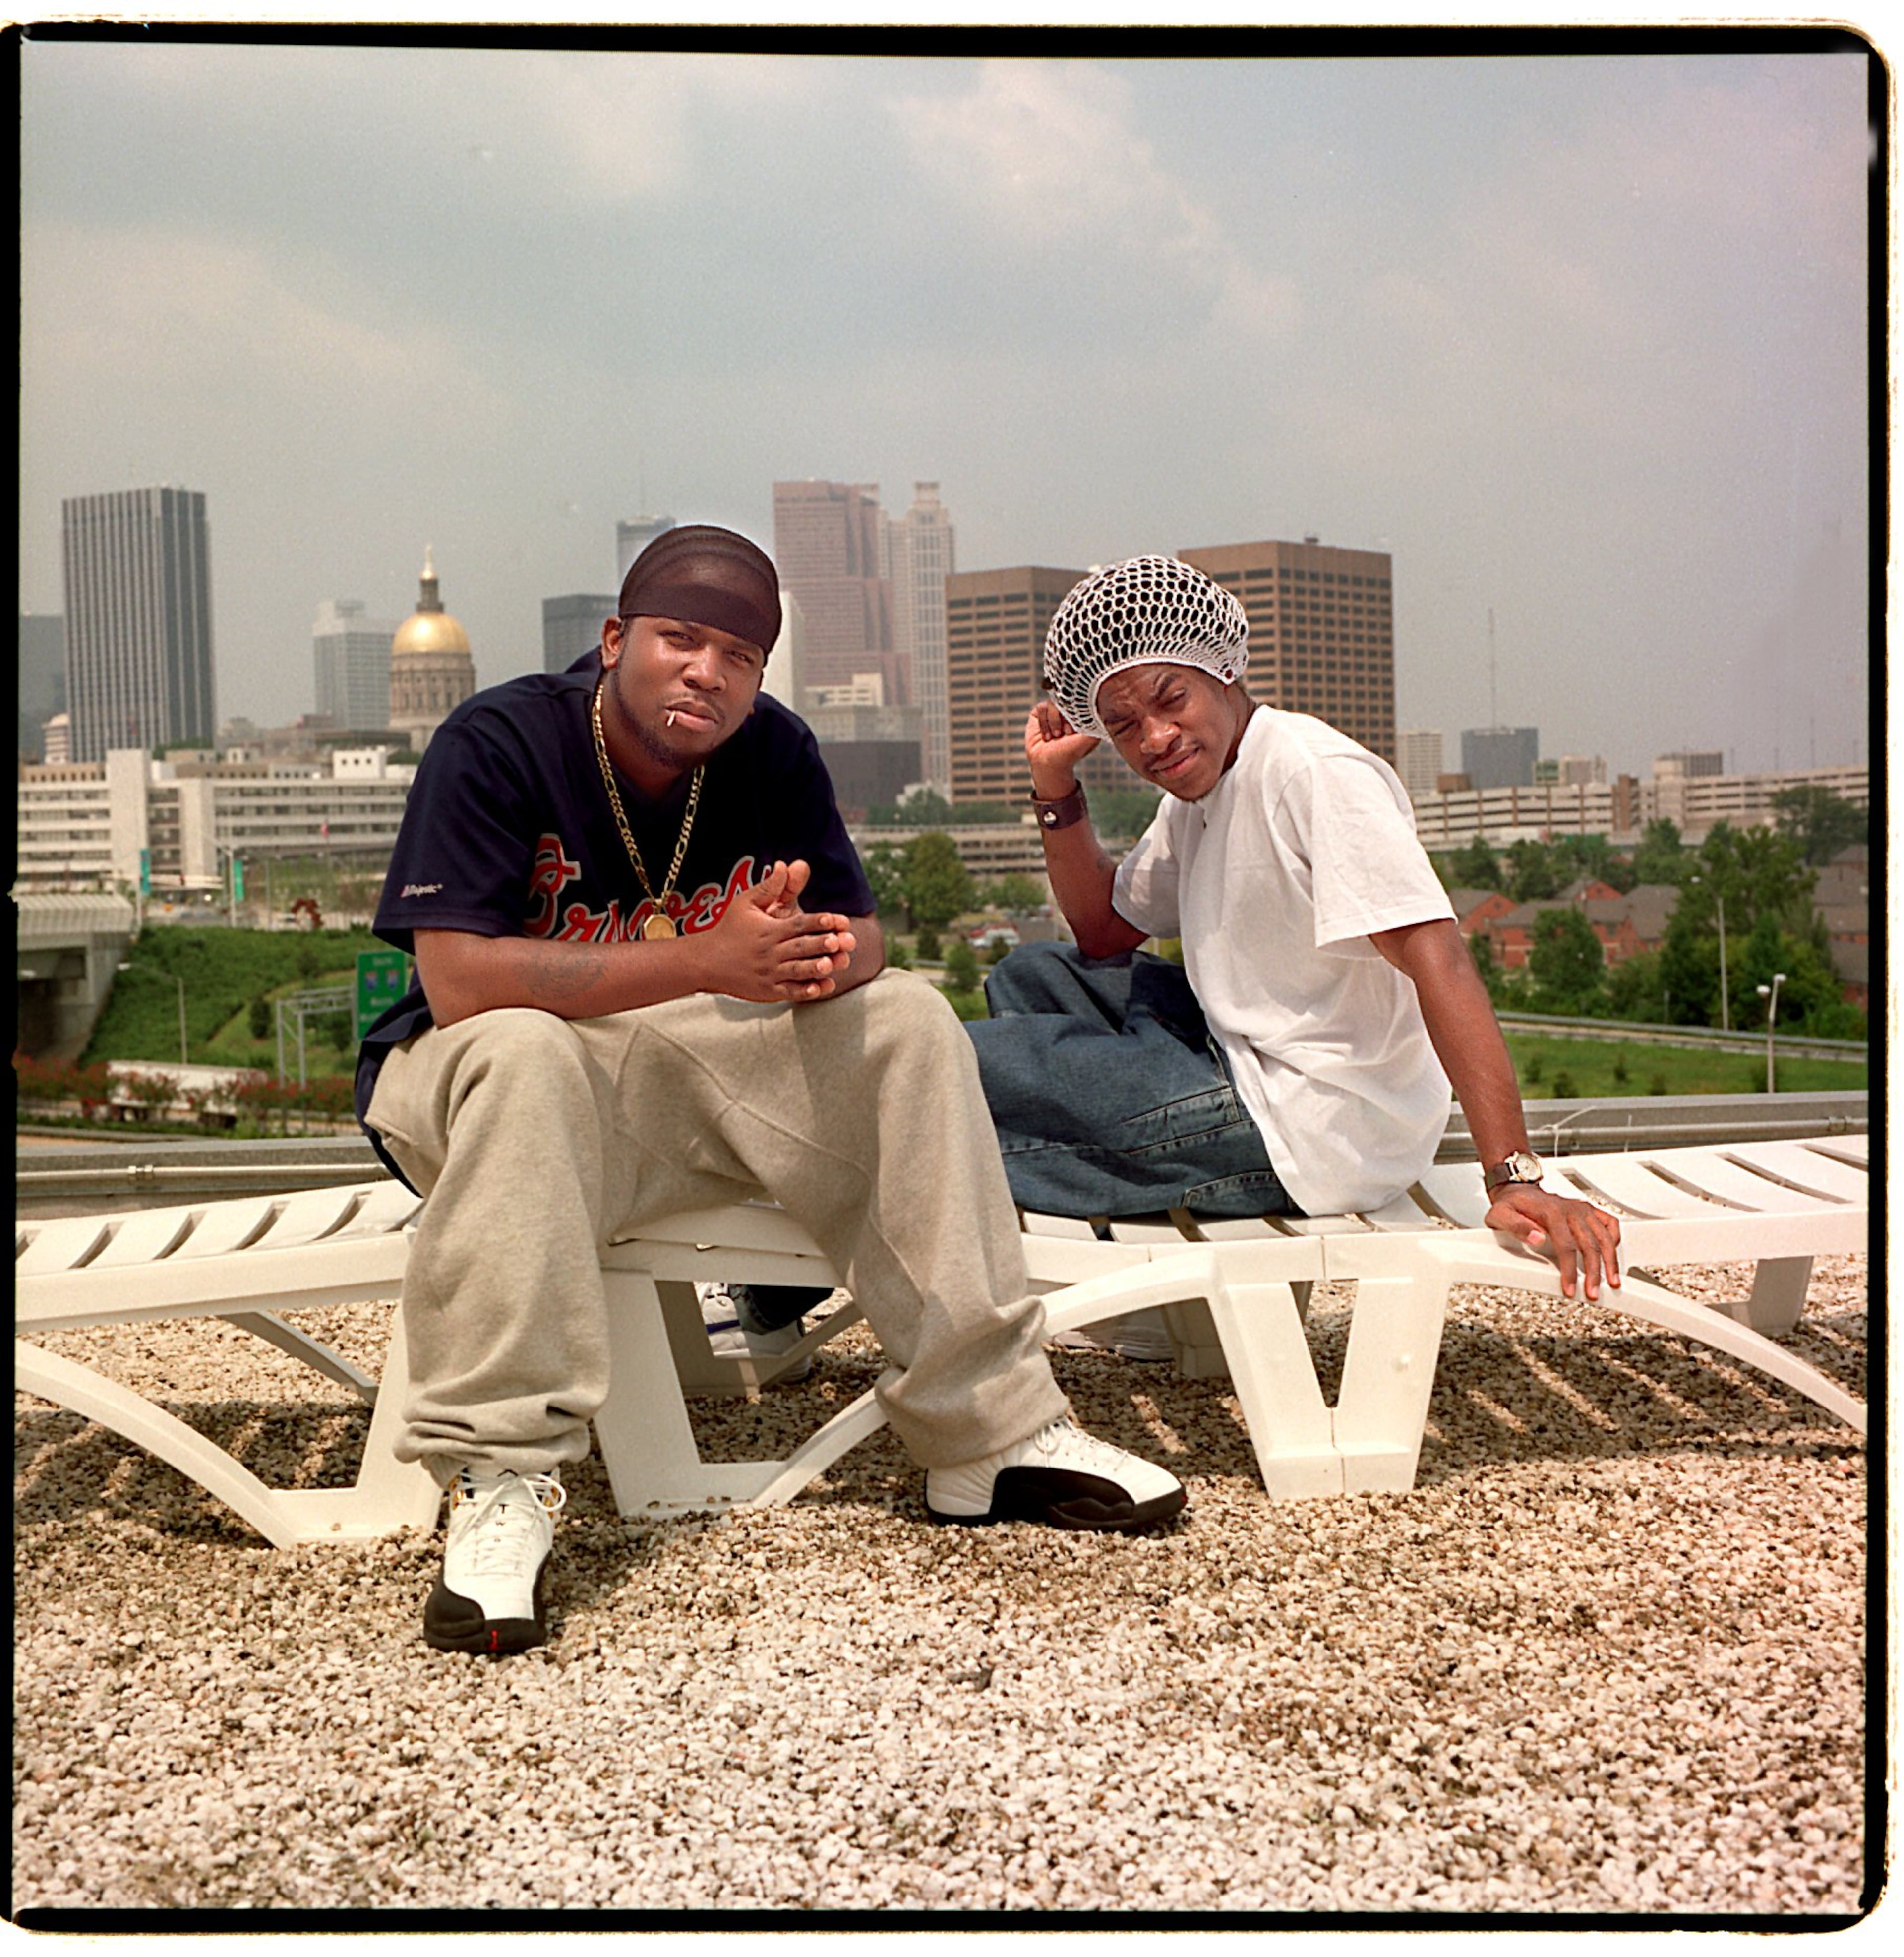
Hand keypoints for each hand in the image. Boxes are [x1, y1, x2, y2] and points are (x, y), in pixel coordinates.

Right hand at [708, 860, 856, 1002]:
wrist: (705, 961)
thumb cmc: (729, 929)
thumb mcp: (745, 903)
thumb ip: (769, 887)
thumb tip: (785, 864)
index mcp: (769, 930)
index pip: (798, 924)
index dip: (818, 921)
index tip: (836, 919)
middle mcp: (770, 952)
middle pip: (800, 947)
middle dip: (821, 944)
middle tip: (841, 941)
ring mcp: (769, 973)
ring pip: (796, 971)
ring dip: (815, 969)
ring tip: (831, 965)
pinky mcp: (767, 991)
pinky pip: (789, 992)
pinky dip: (805, 991)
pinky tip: (821, 988)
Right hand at [1025, 702, 1100, 799]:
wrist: (1048, 764)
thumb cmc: (1070, 754)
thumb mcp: (1090, 738)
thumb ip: (1099, 723)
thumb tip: (1109, 708)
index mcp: (1082, 714)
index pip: (1081, 700)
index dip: (1075, 714)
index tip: (1072, 732)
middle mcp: (1069, 710)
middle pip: (1066, 700)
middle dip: (1064, 719)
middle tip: (1065, 734)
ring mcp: (1054, 710)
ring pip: (1053, 703)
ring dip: (1054, 722)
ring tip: (1056, 736)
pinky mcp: (1041, 712)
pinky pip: (1042, 708)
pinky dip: (1044, 723)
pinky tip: (1046, 736)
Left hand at [1485, 1184, 1621, 1299]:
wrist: (1518, 1190)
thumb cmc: (1510, 1205)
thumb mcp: (1500, 1215)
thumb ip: (1516, 1226)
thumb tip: (1537, 1238)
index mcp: (1551, 1212)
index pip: (1566, 1246)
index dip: (1569, 1271)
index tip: (1570, 1289)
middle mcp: (1571, 1210)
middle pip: (1590, 1244)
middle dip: (1594, 1273)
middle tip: (1593, 1293)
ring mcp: (1582, 1209)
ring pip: (1605, 1236)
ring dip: (1611, 1261)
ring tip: (1612, 1281)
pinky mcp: (1588, 1210)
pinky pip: (1610, 1222)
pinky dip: (1615, 1238)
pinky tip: (1613, 1254)